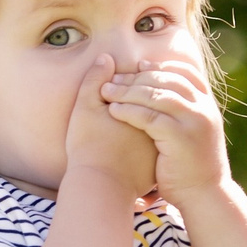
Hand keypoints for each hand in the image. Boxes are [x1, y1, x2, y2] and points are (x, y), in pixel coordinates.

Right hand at [64, 55, 157, 198]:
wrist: (100, 187)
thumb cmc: (89, 146)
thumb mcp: (86, 108)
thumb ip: (94, 81)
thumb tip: (105, 58)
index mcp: (147, 109)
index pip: (147, 87)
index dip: (132, 83)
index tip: (117, 88)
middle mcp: (161, 127)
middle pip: (157, 108)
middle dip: (144, 102)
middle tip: (124, 105)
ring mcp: (160, 149)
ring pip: (158, 130)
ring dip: (147, 124)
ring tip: (126, 125)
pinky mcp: (155, 169)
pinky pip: (154, 153)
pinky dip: (145, 147)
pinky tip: (131, 146)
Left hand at [102, 60, 231, 207]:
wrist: (205, 194)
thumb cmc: (192, 166)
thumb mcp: (192, 132)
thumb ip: (182, 112)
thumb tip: (161, 93)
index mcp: (207, 104)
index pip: (185, 72)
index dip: (160, 66)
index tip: (139, 65)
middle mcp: (203, 109)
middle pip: (166, 80)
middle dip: (137, 77)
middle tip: (112, 78)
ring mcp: (193, 121)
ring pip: (156, 95)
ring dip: (127, 91)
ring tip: (106, 91)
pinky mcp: (180, 137)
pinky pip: (149, 117)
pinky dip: (129, 111)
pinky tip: (113, 111)